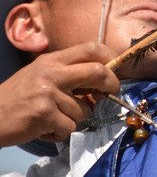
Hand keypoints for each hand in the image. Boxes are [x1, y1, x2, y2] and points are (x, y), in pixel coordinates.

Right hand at [0, 42, 119, 145]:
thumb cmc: (17, 96)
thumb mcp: (40, 74)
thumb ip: (67, 72)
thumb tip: (101, 77)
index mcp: (52, 60)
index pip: (90, 49)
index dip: (109, 57)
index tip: (114, 68)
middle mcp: (51, 73)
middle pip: (97, 72)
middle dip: (111, 84)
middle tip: (109, 93)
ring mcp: (48, 94)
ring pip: (84, 109)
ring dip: (74, 118)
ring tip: (54, 118)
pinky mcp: (44, 114)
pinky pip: (70, 126)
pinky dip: (61, 132)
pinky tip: (46, 128)